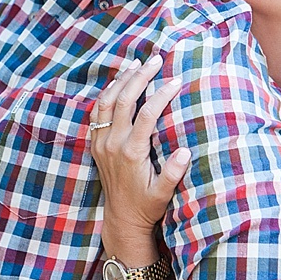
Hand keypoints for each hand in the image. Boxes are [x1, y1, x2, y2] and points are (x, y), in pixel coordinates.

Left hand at [89, 54, 189, 259]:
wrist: (122, 219)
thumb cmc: (147, 206)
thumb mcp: (164, 194)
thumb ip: (173, 173)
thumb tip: (185, 151)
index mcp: (131, 152)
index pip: (147, 113)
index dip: (162, 94)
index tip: (177, 80)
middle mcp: (112, 144)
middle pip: (123, 100)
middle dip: (141, 76)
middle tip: (156, 59)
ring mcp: (101, 143)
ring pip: (106, 101)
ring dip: (122, 80)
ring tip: (137, 63)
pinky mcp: (96, 144)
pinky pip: (97, 112)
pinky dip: (107, 93)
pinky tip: (119, 82)